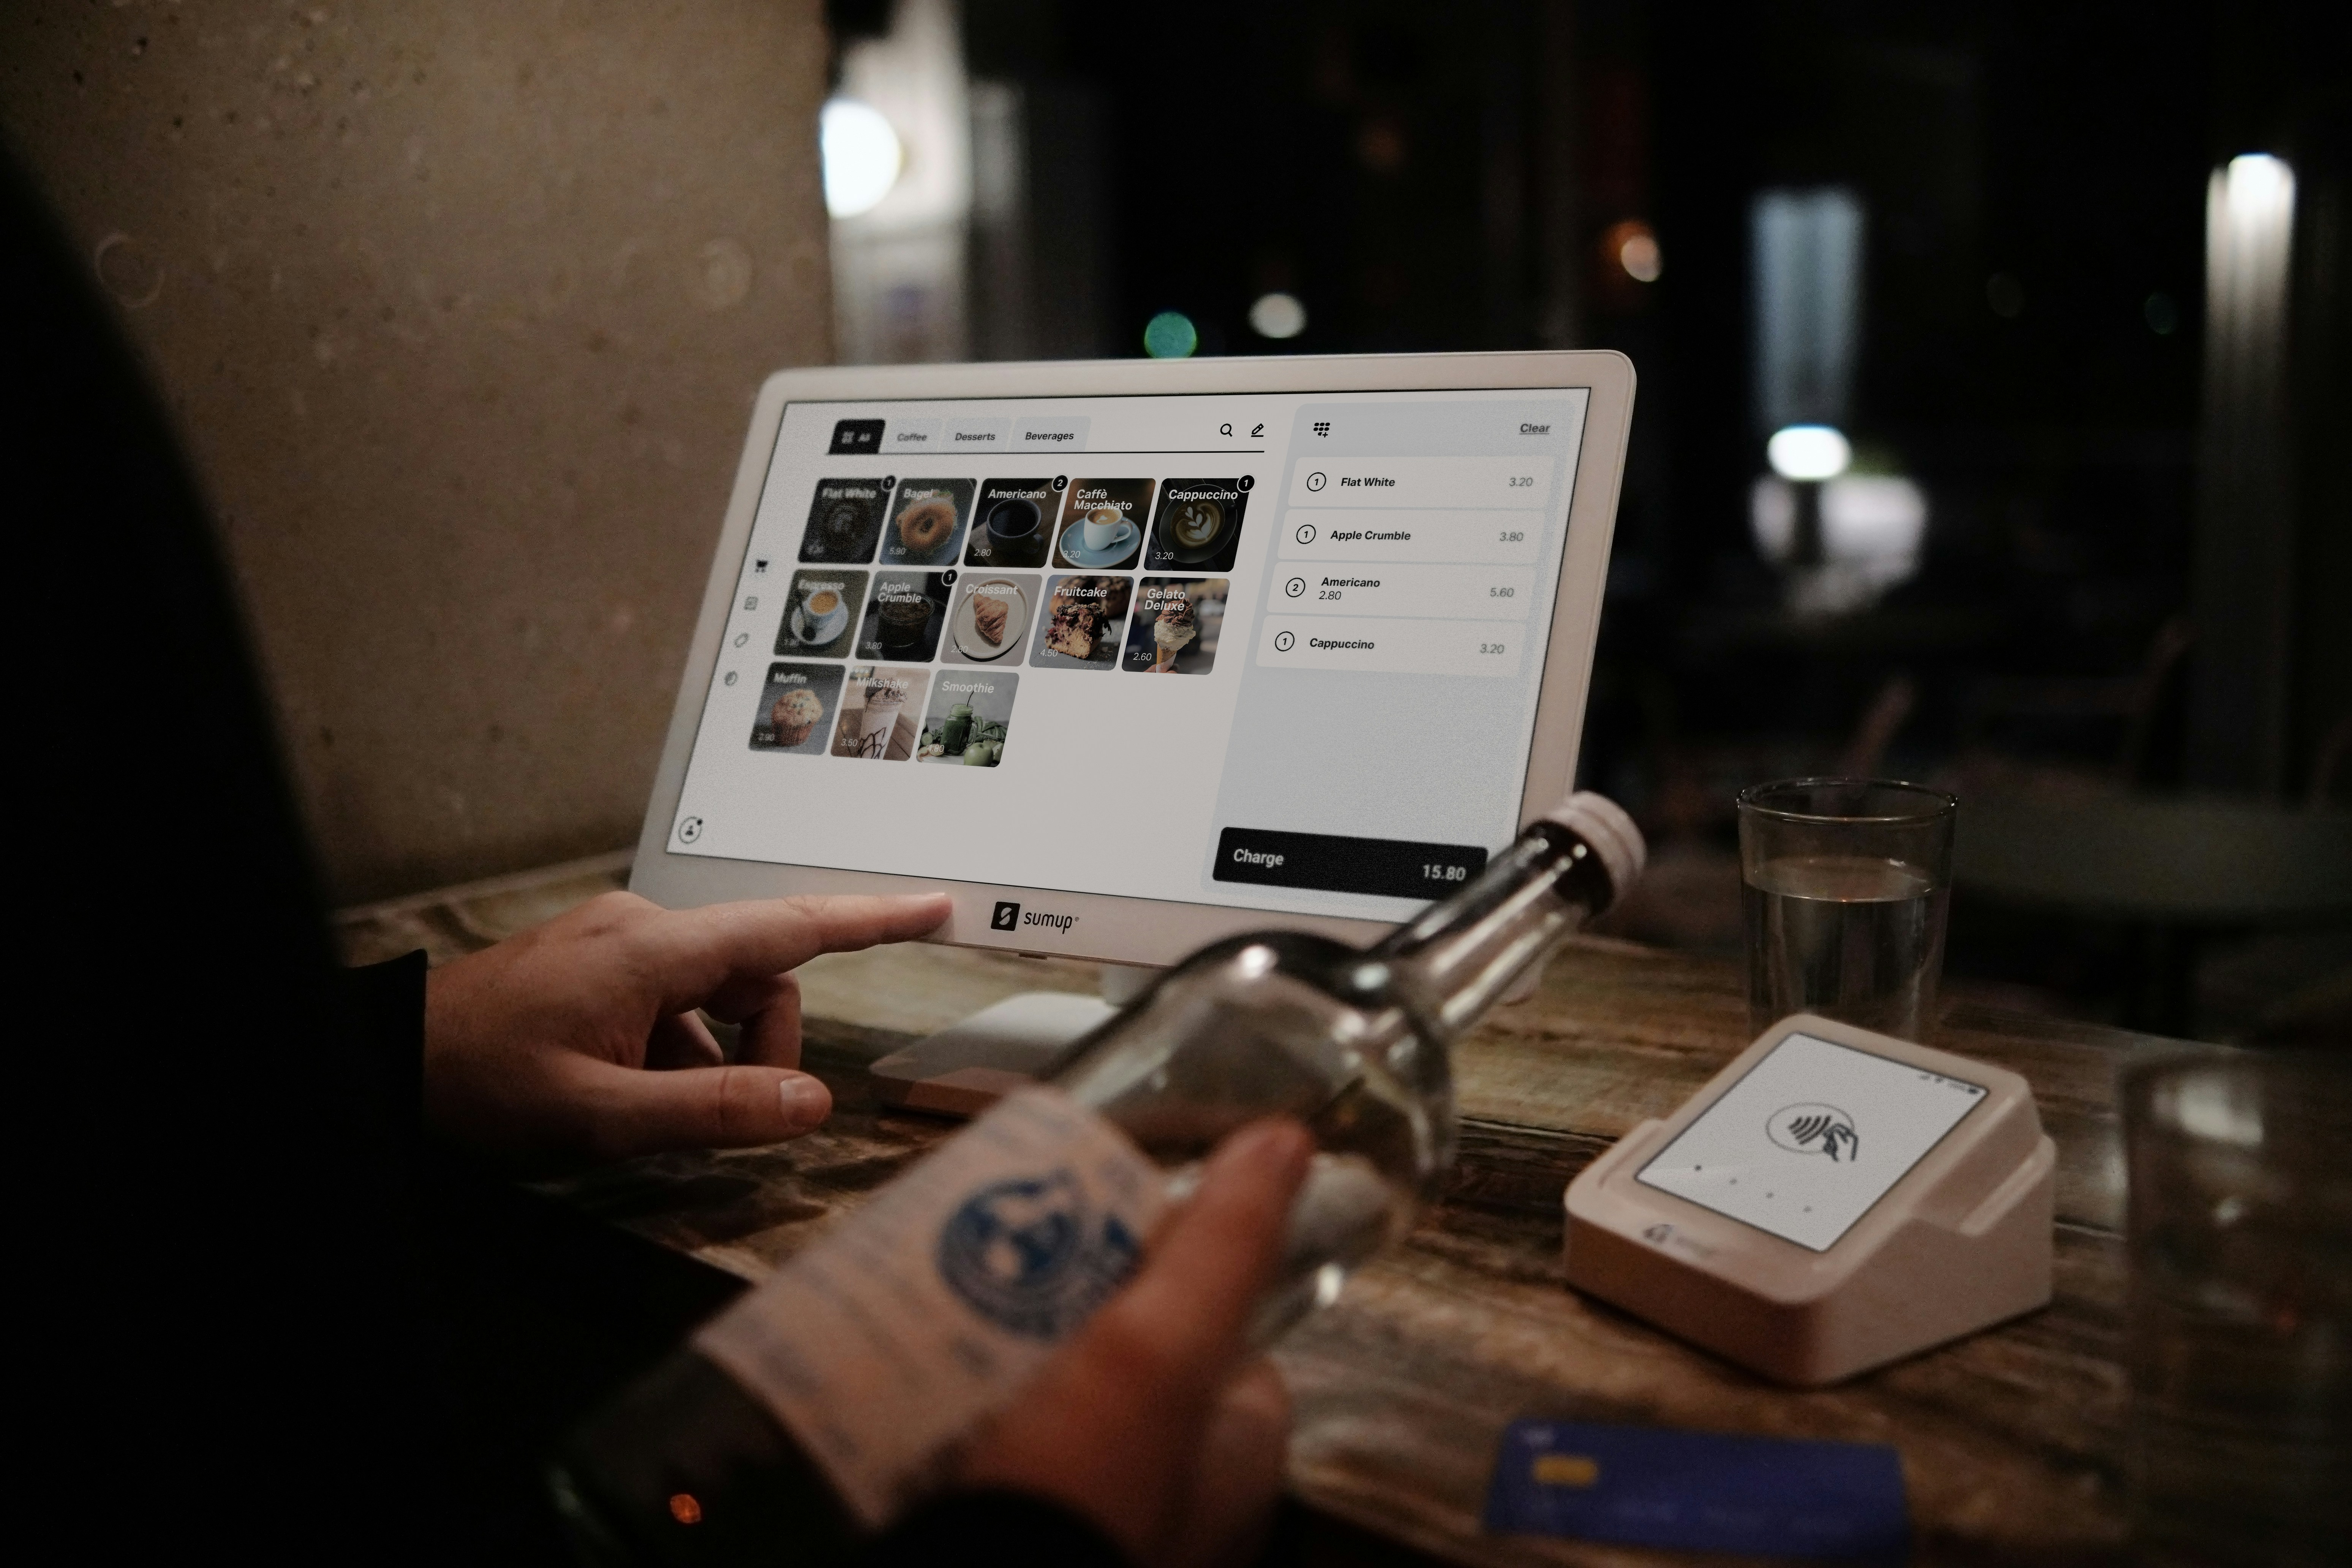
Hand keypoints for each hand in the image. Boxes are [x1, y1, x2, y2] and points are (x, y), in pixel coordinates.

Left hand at [422, 890, 948, 1162]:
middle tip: (726, 1116)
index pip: (789, 928)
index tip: (937, 906)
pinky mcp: (595, 961)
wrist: (389, 1059)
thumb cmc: (479, 1084)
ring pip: (716, 994)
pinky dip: (676, 1048)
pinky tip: (628, 1091)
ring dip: (713, 1054)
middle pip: (757, 978)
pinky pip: (672, 999)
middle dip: (763, 1047)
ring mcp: (615, 941)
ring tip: (650, 1108)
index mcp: (652, 950)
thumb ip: (712, 1109)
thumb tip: (810, 1103)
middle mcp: (641, 927)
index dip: (870, 919)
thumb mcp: (600, 1115)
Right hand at [958, 1119, 1313, 1567]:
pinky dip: (968, 1419)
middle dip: (1066, 1309)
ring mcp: (1103, 1520)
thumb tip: (1289, 1140)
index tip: (1104, 1229)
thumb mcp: (1163, 1348)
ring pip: (1058, 1404)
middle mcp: (1182, 1497)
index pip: (1220, 1329)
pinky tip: (922, 1390)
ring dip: (1006, 1360)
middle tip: (998, 1263)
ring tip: (944, 1311)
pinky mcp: (1026, 1533)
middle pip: (1129, 1362)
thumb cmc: (1085, 1494)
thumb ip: (1223, 1247)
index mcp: (1237, 1454)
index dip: (1170, 1268)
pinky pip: (1004, 1455)